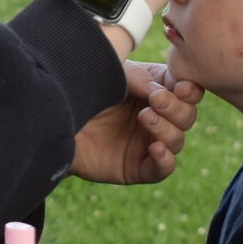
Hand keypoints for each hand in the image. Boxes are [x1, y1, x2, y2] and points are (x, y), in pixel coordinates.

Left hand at [71, 62, 202, 184]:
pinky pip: (163, 168)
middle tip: (155, 100)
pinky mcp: (137, 167)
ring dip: (166, 128)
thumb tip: (162, 91)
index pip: (187, 91)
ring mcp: (148, 143)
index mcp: (156, 91)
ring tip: (144, 117)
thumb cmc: (84, 91)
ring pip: (177, 140)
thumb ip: (141, 79)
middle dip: (176, 108)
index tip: (179, 87)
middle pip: (187, 116)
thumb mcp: (114, 75)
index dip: (189, 90)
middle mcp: (158, 118)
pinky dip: (165, 159)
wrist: (53, 118)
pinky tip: (155, 148)